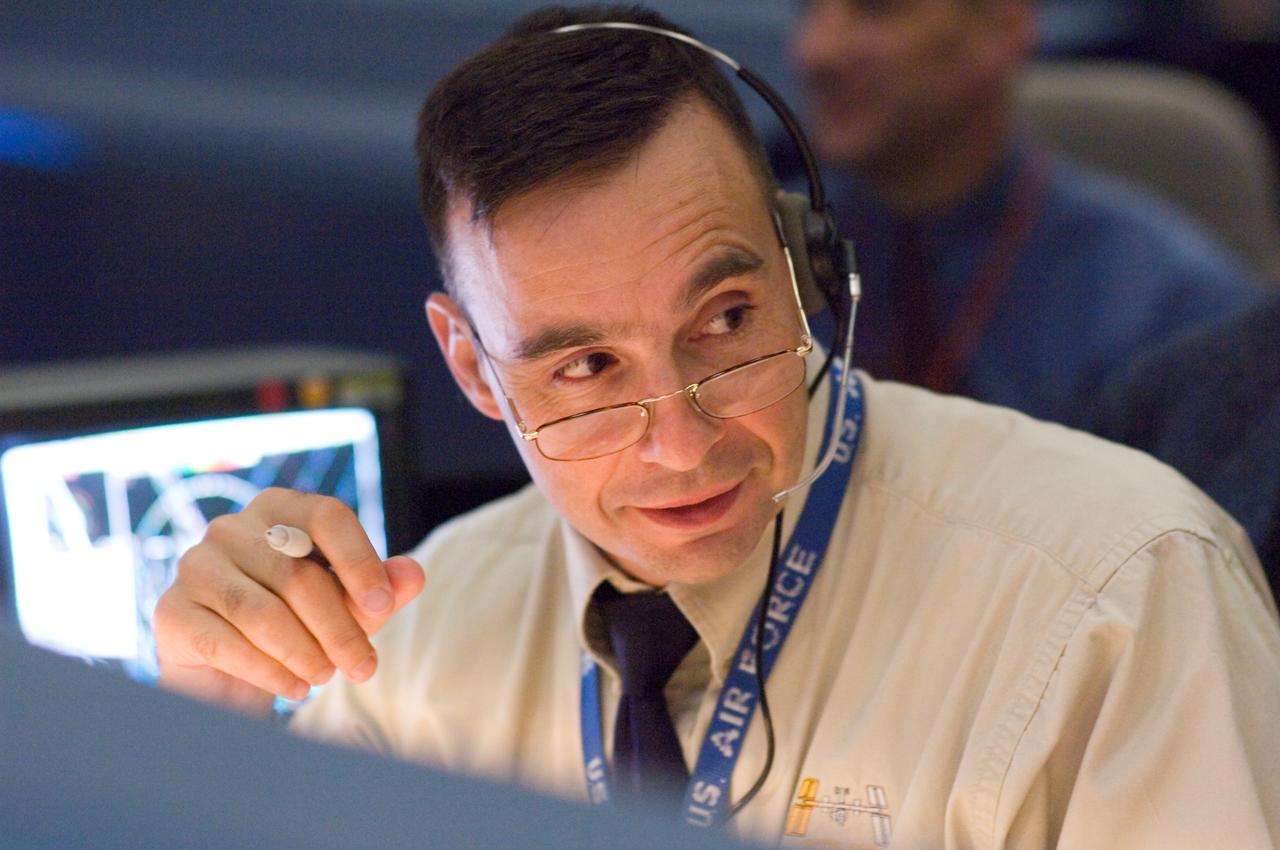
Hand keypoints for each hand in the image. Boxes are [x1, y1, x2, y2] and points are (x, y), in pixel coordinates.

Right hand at [153, 487, 424, 714]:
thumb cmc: (302, 622)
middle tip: (363, 667)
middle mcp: (231, 527)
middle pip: (298, 575)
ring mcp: (195, 566)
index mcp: (280, 508)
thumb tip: (413, 575)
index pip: (327, 516)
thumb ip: (383, 588)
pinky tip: (293, 688)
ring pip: (263, 614)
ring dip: (304, 653)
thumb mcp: (351, 605)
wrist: (234, 667)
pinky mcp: (173, 612)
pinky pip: (227, 644)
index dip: (359, 560)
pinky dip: (268, 671)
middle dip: (339, 629)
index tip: (382, 606)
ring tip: (326, 678)